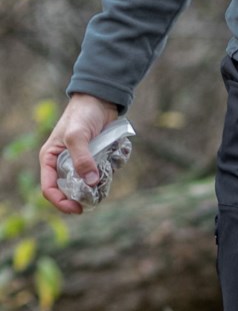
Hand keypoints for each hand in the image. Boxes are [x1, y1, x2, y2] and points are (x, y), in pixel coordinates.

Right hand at [40, 94, 118, 213]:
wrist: (100, 101)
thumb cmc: (82, 114)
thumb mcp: (78, 135)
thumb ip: (82, 158)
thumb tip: (90, 182)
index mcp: (50, 159)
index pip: (49, 189)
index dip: (61, 202)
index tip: (77, 209)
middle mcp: (63, 165)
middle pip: (70, 192)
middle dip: (84, 195)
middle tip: (98, 193)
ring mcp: (79, 165)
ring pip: (88, 187)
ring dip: (100, 184)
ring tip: (107, 166)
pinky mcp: (94, 163)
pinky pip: (101, 177)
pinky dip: (109, 173)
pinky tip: (114, 157)